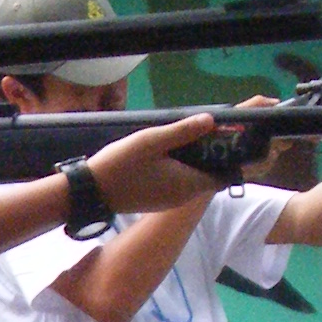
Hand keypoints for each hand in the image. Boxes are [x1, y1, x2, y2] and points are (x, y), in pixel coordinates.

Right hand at [89, 112, 223, 215]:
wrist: (90, 192)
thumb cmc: (121, 165)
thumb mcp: (152, 141)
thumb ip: (183, 131)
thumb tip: (211, 120)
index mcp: (187, 184)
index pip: (223, 176)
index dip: (230, 160)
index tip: (228, 140)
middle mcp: (183, 196)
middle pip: (209, 178)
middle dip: (212, 158)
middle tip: (208, 134)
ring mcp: (169, 201)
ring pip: (193, 182)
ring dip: (195, 164)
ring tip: (190, 140)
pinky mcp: (157, 201)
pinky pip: (179, 185)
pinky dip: (182, 171)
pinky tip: (170, 155)